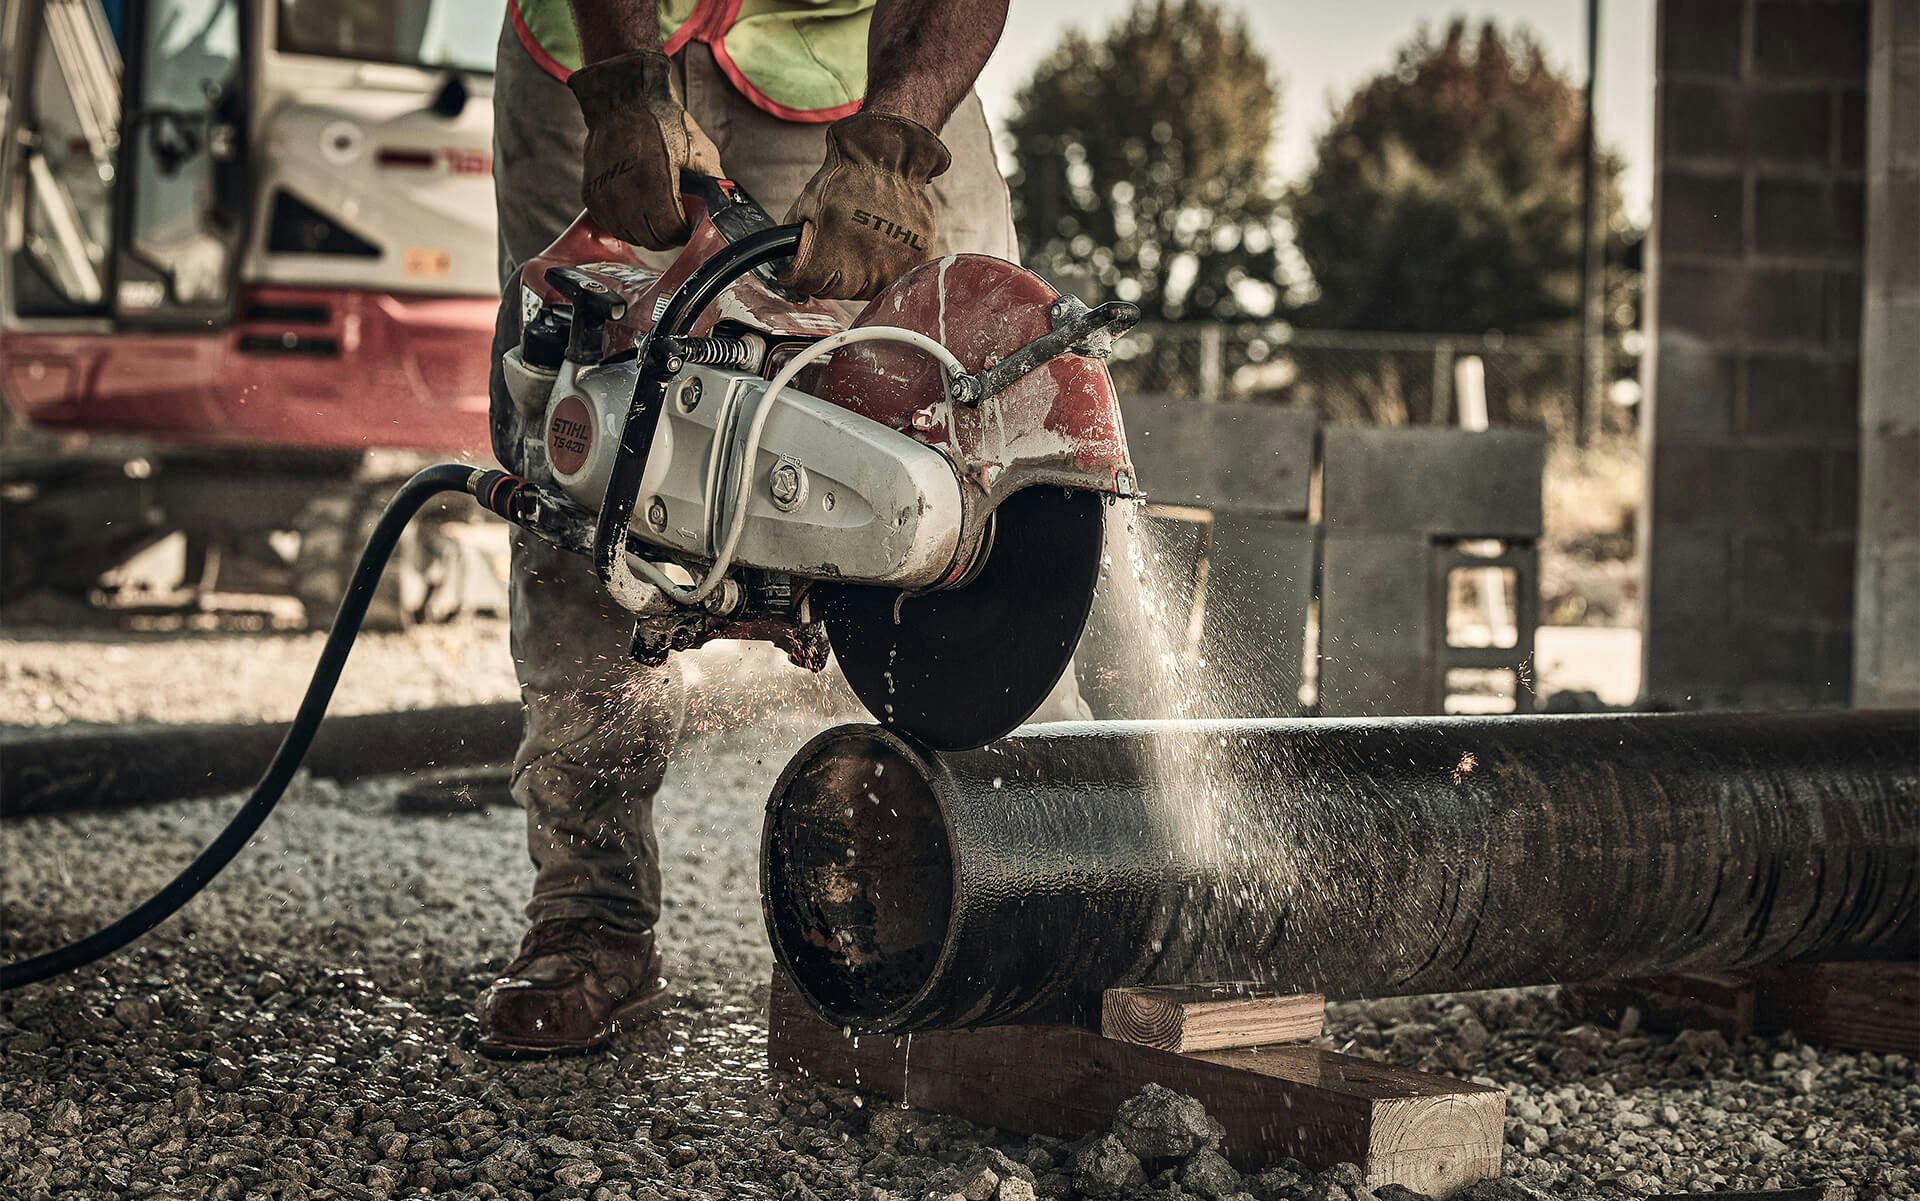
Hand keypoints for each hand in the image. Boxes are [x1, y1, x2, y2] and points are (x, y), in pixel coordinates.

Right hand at [568, 50, 722, 249]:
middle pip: (652, 239)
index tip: (689, 221)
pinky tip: (637, 208)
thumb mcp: (699, 149)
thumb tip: (724, 210)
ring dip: (646, 230)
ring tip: (656, 212)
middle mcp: (625, 195)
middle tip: (675, 218)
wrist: (622, 99)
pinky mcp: (590, 196)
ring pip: (631, 236)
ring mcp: (604, 197)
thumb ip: (713, 184)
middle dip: (668, 233)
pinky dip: (626, 223)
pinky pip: (612, 225)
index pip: (671, 232)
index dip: (684, 230)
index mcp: (655, 184)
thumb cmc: (662, 120)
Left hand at [778, 112, 950, 300]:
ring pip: (867, 290)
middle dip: (828, 278)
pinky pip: (893, 278)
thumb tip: (789, 267)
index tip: (798, 271)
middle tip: (830, 256)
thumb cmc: (844, 180)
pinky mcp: (916, 258)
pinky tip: (877, 246)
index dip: (800, 277)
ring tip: (856, 249)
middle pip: (838, 292)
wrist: (886, 159)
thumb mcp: (806, 206)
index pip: (809, 284)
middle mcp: (864, 264)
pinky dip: (883, 268)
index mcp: (832, 250)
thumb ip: (794, 240)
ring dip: (857, 277)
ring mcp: (893, 263)